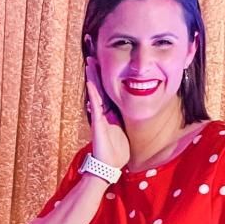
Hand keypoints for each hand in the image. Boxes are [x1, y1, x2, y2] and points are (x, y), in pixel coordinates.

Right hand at [85, 56, 129, 170]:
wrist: (110, 165)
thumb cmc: (118, 151)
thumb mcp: (125, 131)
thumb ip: (126, 121)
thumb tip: (135, 113)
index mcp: (110, 114)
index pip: (107, 92)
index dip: (105, 78)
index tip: (103, 64)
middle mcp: (103, 113)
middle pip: (99, 88)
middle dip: (96, 73)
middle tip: (92, 57)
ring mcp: (99, 117)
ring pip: (95, 93)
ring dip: (92, 78)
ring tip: (89, 64)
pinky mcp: (97, 123)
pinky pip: (95, 105)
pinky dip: (93, 93)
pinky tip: (90, 82)